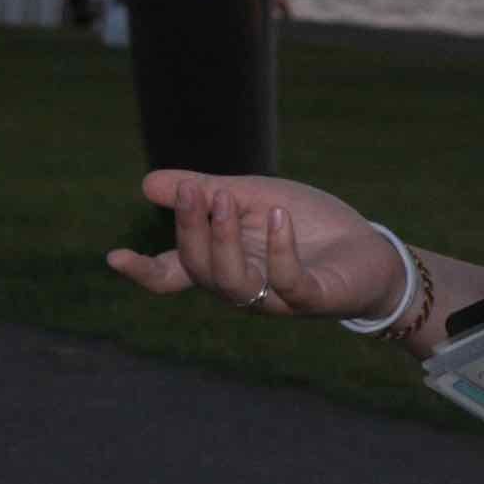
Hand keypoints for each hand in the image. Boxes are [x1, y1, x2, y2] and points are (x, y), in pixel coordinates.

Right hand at [104, 170, 407, 322]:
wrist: (369, 250)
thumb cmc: (308, 224)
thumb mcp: (254, 197)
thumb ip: (208, 192)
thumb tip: (149, 183)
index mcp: (222, 262)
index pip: (173, 275)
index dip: (142, 271)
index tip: (113, 256)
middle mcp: (242, 286)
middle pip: (199, 270)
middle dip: (190, 230)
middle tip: (193, 191)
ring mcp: (275, 298)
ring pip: (233, 284)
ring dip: (223, 240)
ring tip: (225, 197)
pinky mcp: (312, 300)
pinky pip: (288, 283)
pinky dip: (280, 250)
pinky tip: (278, 216)